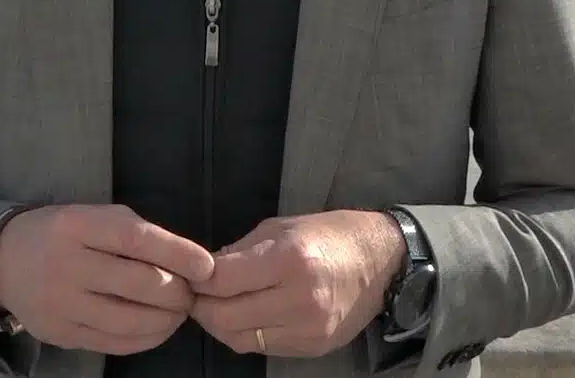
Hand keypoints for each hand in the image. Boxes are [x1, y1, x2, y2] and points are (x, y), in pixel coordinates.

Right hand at [0, 204, 215, 355]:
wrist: (3, 261)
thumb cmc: (62, 232)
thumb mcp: (93, 216)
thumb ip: (135, 234)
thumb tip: (188, 262)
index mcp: (77, 226)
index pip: (136, 241)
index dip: (178, 254)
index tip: (206, 265)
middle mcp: (67, 265)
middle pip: (139, 285)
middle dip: (177, 292)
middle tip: (191, 291)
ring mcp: (62, 305)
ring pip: (130, 321)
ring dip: (167, 320)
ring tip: (178, 311)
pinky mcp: (61, 334)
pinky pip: (114, 343)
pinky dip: (146, 338)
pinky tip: (158, 328)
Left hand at [190, 211, 405, 357]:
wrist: (383, 262)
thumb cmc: (330, 234)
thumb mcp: (281, 227)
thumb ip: (240, 250)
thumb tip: (206, 270)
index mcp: (290, 259)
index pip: (223, 280)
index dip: (199, 280)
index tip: (191, 274)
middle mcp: (299, 299)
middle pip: (226, 317)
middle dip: (202, 307)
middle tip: (196, 295)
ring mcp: (308, 329)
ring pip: (240, 339)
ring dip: (220, 325)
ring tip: (217, 306)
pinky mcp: (313, 348)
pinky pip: (263, 347)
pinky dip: (246, 334)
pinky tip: (246, 316)